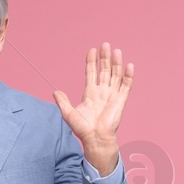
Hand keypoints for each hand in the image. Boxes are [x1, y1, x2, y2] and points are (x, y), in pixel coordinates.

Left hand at [53, 42, 133, 175]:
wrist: (95, 139)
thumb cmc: (83, 129)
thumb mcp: (69, 114)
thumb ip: (63, 102)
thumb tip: (55, 91)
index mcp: (90, 93)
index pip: (91, 72)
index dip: (92, 61)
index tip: (92, 50)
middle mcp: (102, 91)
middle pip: (105, 70)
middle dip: (105, 58)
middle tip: (105, 44)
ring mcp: (112, 95)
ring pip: (116, 75)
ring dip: (116, 63)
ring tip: (116, 51)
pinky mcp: (121, 100)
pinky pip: (126, 86)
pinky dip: (128, 76)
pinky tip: (129, 65)